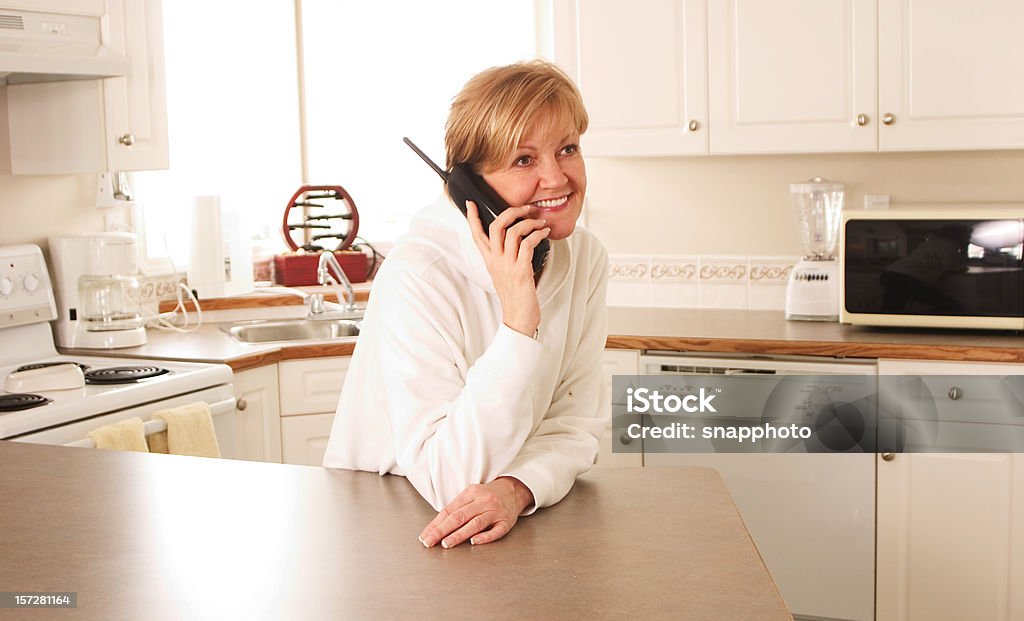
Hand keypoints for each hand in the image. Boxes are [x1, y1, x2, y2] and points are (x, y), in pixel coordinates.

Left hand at [418, 477, 534, 548]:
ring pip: (475, 523)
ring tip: (447, 543)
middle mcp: (483, 501)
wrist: (514, 490)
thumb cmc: (488, 495)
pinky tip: (475, 542)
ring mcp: (495, 512)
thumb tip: (436, 526)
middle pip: (460, 516)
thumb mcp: (471, 495)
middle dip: (442, 530)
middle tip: (430, 542)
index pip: (449, 510)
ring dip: (459, 534)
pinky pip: (496, 531)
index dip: (436, 524)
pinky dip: (485, 537)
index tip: (425, 536)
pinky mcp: (506, 522)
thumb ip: (456, 508)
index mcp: (471, 493)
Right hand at [466, 200, 549, 336]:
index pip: (477, 235)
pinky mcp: (521, 272)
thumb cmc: (515, 295)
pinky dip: (537, 235)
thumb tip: (516, 241)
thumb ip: (504, 258)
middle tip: (525, 208)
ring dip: (529, 223)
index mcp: (490, 261)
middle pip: (495, 226)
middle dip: (511, 211)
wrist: (518, 318)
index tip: (471, 203)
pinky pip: (527, 245)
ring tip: (540, 223)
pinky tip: (544, 234)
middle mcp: (496, 261)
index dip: (472, 218)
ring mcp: (508, 266)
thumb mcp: (504, 273)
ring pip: (513, 232)